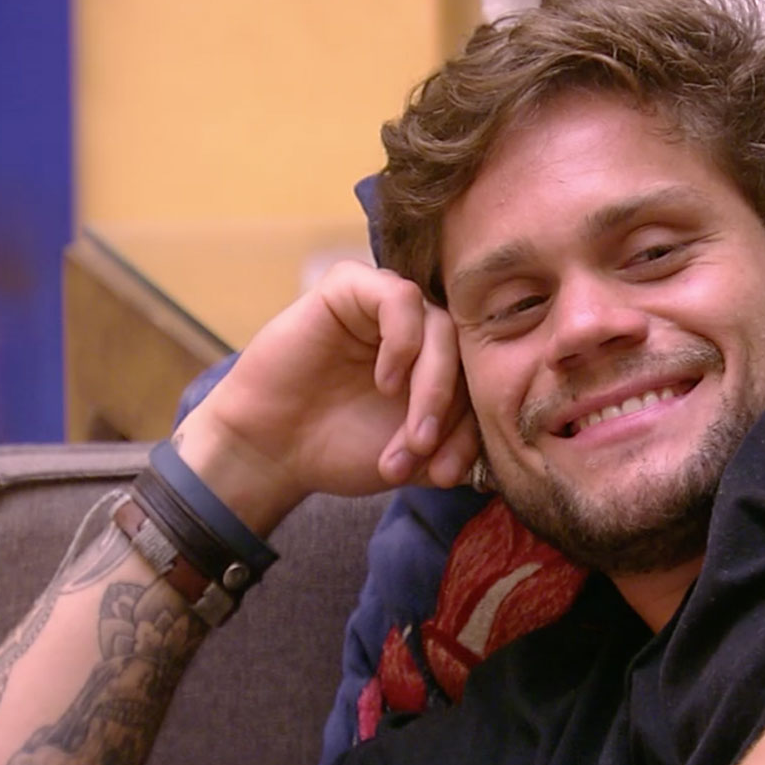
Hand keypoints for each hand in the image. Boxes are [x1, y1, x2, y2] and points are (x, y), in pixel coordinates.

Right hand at [173, 260, 478, 533]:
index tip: (443, 474)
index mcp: (438, 364)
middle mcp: (418, 331)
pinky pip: (398, 296)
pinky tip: (385, 380)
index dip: (471, 429)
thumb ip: (454, 444)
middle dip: (451, 410)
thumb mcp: (413, 456)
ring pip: (441, 325)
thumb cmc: (339, 450)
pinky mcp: (348, 289)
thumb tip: (495, 450)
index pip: (481, 380)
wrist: (270, 452)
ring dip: (432, 385)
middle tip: (423, 450)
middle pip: (467, 351)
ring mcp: (384, 308)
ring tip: (408, 433)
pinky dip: (403, 341)